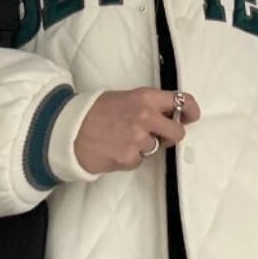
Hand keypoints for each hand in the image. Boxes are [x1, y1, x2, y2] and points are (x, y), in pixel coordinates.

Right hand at [74, 88, 200, 173]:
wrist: (67, 129)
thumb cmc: (92, 112)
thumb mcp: (122, 98)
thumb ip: (146, 105)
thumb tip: (167, 115)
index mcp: (145, 97)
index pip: (181, 101)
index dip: (190, 111)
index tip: (190, 117)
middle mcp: (145, 117)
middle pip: (177, 132)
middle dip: (170, 136)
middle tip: (157, 136)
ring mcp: (138, 139)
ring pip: (156, 148)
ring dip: (144, 147)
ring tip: (122, 139)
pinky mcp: (129, 158)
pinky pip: (139, 161)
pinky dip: (130, 158)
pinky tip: (114, 149)